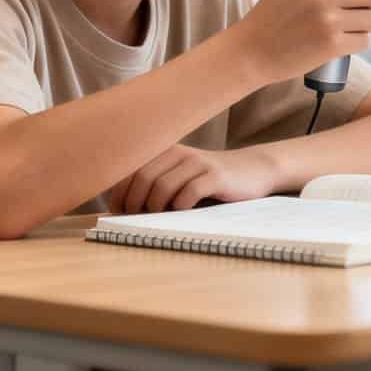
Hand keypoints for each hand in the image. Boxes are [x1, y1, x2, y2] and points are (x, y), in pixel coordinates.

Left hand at [108, 144, 280, 213]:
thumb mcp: (180, 177)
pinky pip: (189, 192)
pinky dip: (180, 206)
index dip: (118, 192)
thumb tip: (120, 210)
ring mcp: (198, 163)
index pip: (129, 169)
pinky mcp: (216, 176)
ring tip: (157, 218)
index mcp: (165, 151)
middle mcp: (178, 153)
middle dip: (133, 203)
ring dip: (154, 207)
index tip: (118, 212)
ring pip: (162, 186)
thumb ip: (154, 185)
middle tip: (135, 219)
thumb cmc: (209, 181)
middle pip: (142, 178)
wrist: (252, 170)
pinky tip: (182, 212)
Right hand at [231, 0, 370, 84]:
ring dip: (365, 23)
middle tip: (358, 6)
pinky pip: (365, 40)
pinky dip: (359, 41)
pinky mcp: (332, 46)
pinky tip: (346, 40)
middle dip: (369, 1)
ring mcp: (329, 22)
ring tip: (351, 24)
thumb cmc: (268, 16)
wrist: (252, 52)